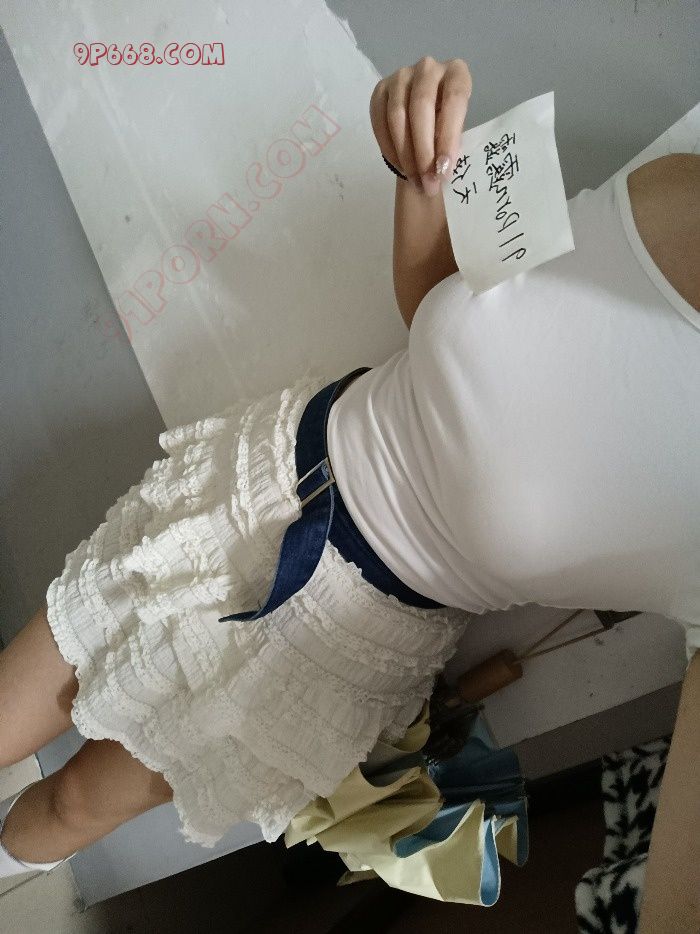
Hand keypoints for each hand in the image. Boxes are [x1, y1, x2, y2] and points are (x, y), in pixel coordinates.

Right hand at [369, 56, 472, 196]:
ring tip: (416, 181)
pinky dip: (390, 149)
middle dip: (424, 151)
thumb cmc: (447, 129)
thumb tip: (439, 173)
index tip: (444, 169)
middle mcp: (428, 68)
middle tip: (428, 182)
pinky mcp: (380, 90)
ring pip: (397, 116)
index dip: (449, 136)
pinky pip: (380, 122)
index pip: (454, 100)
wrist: (426, 125)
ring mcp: (401, 76)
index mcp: (456, 73)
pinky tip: (401, 168)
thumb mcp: (457, 135)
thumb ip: (450, 147)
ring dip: (406, 155)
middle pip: (421, 107)